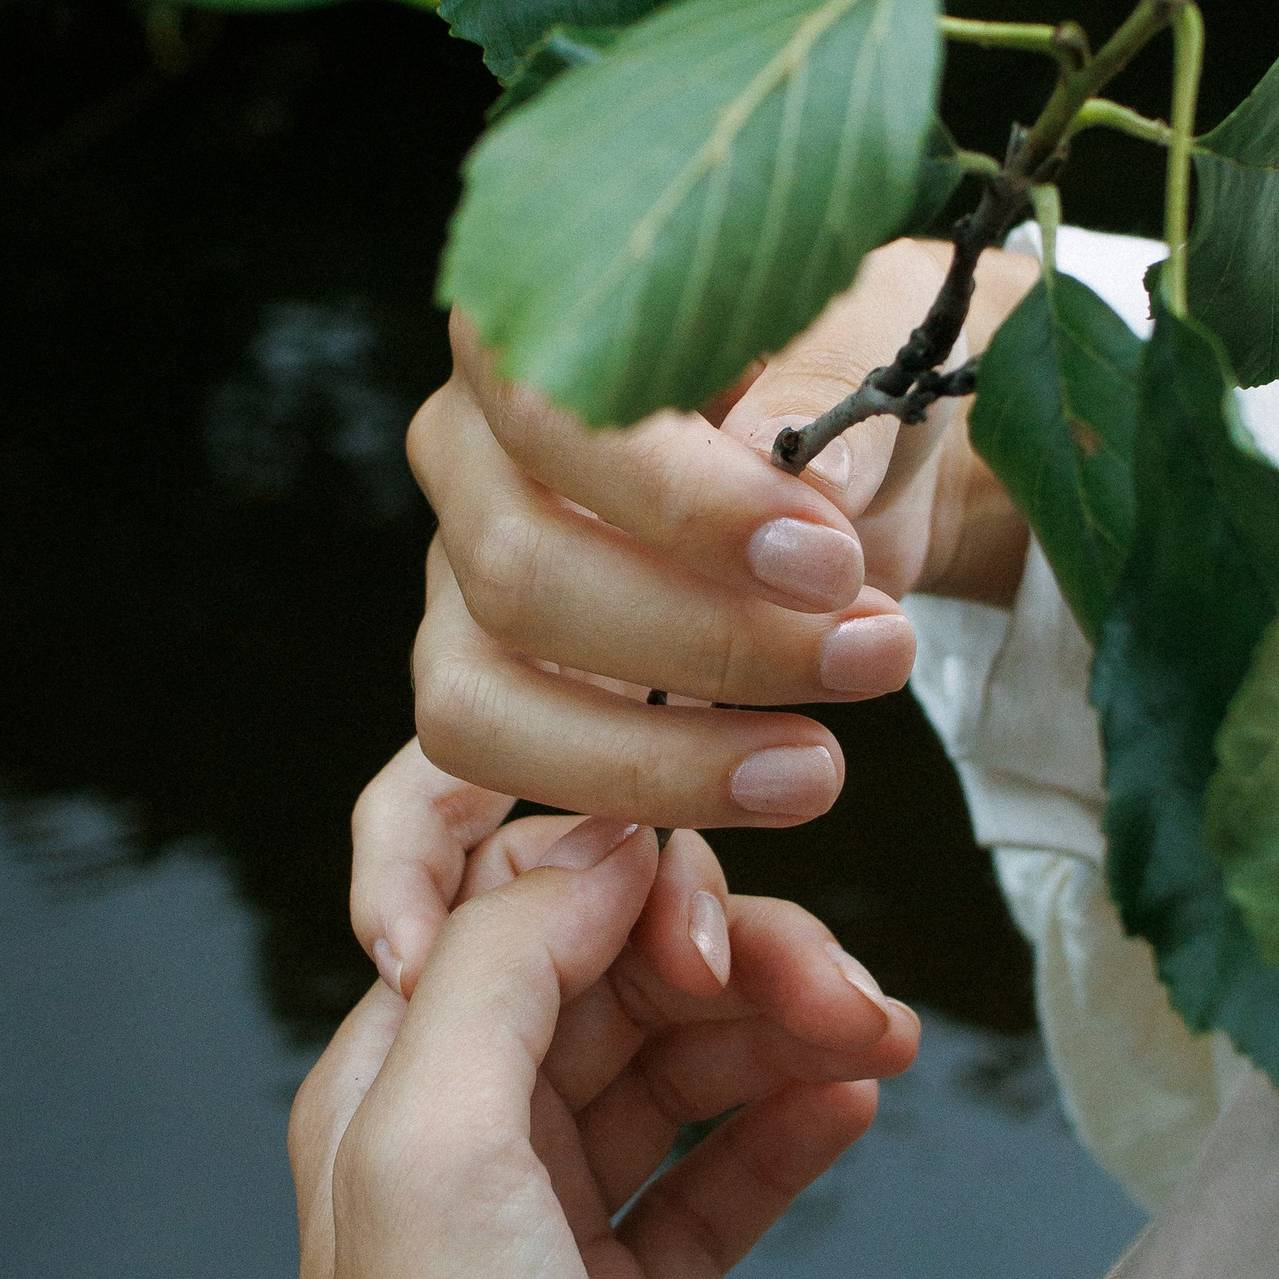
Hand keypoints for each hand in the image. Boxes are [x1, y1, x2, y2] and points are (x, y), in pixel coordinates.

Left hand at [292, 802, 918, 1278]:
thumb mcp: (438, 1155)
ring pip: (678, 1071)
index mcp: (384, 1090)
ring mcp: (542, 1236)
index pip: (514, 908)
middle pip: (614, 981)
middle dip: (739, 962)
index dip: (629, 887)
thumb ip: (503, 973)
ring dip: (783, 1035)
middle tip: (854, 996)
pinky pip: (716, 1181)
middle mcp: (454, 1148)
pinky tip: (855, 1109)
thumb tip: (592, 842)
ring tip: (885, 1043)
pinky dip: (785, 1129)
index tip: (718, 929)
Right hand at [397, 235, 1040, 851]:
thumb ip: (830, 407)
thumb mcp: (874, 358)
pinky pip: (408, 797)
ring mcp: (461, 590)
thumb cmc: (857, 384)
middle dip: (706, 645)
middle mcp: (468, 461)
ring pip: (476, 704)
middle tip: (873, 658)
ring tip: (815, 774)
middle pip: (518, 578)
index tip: (825, 556)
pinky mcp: (487, 698)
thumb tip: (805, 493)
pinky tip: (420, 944)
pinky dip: (405, 873)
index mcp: (536, 334)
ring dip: (647, 766)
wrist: (863, 446)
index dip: (679, 500)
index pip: (555, 414)